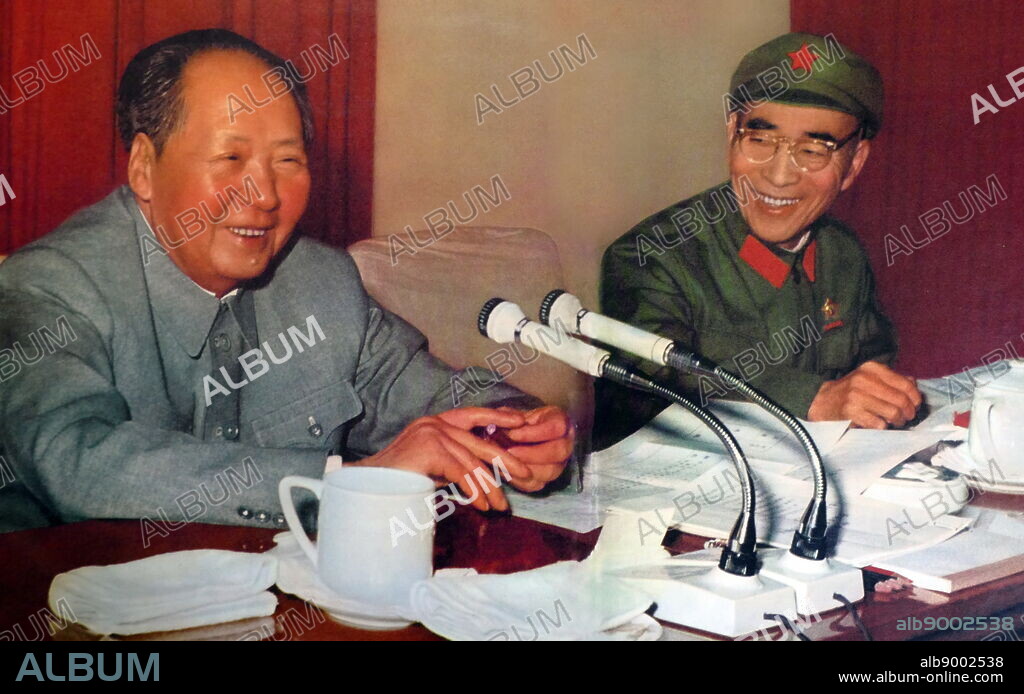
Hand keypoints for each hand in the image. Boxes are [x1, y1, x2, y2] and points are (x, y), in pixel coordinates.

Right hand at [354, 407, 534, 511]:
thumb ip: (455, 463)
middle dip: (506, 461)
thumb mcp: (433, 466)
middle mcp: (434, 422)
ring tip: (501, 506)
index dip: (498, 417)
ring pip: (473, 462)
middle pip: (479, 442)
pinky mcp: (430, 449)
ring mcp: (432, 433)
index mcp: (435, 422)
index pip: (473, 415)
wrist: (367, 487)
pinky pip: (462, 473)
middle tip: (526, 477)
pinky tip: (482, 505)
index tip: (521, 422)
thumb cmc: (398, 481)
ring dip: (490, 487)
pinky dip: (475, 491)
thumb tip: (485, 478)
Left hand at [499, 405, 574, 492]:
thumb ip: (510, 418)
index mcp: (561, 422)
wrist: (520, 436)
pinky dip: (518, 480)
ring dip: (525, 469)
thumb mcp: (516, 413)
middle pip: (558, 452)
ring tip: (504, 463)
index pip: (556, 428)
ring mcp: (560, 463)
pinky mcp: (547, 479)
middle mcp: (567, 443)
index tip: (512, 434)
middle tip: (509, 452)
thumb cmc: (518, 422)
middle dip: (531, 454)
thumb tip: (499, 428)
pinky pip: (537, 484)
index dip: (533, 433)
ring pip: (550, 471)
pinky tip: (504, 472)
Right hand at [807, 361, 921, 428]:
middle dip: (908, 413)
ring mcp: (856, 395)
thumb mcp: (869, 378)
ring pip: (893, 413)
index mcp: (871, 369)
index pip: (906, 385)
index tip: (914, 406)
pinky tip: (878, 424)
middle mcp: (863, 379)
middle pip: (901, 400)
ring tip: (893, 422)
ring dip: (897, 421)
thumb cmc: (851, 392)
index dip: (915, 399)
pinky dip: (882, 427)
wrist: (823, 402)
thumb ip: (892, 380)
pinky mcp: (850, 411)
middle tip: (905, 418)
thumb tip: (913, 385)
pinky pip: (879, 424)